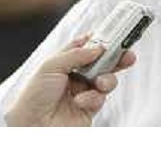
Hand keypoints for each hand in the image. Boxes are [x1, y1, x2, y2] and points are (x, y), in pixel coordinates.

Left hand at [5, 35, 135, 126]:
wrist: (31, 126)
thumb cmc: (34, 95)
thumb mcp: (51, 66)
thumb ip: (77, 54)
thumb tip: (98, 47)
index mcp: (64, 62)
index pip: (86, 47)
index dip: (100, 41)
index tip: (115, 35)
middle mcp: (75, 76)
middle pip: (102, 63)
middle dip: (116, 58)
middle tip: (128, 54)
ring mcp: (83, 92)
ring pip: (106, 80)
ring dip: (107, 79)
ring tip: (99, 83)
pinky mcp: (89, 109)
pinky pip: (100, 99)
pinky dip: (93, 98)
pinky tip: (80, 101)